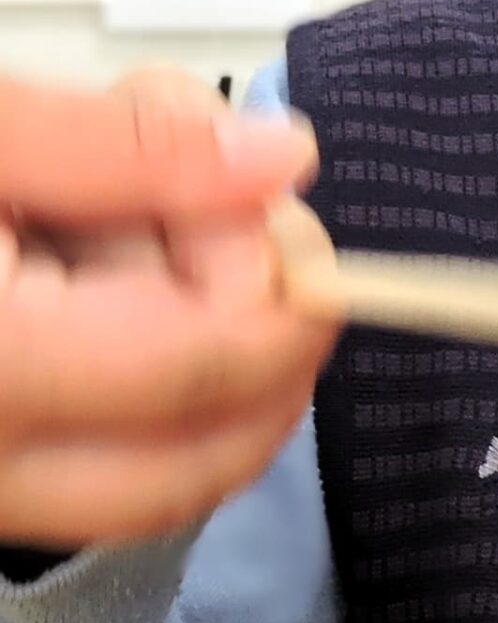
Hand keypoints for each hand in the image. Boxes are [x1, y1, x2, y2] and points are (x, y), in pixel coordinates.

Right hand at [0, 69, 338, 547]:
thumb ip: (126, 151)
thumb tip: (279, 161)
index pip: (211, 363)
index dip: (273, 271)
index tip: (259, 187)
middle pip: (211, 450)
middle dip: (254, 327)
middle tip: (211, 207)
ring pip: (167, 472)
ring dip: (198, 351)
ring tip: (117, 222)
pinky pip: (109, 466)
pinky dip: (140, 378)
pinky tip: (93, 273)